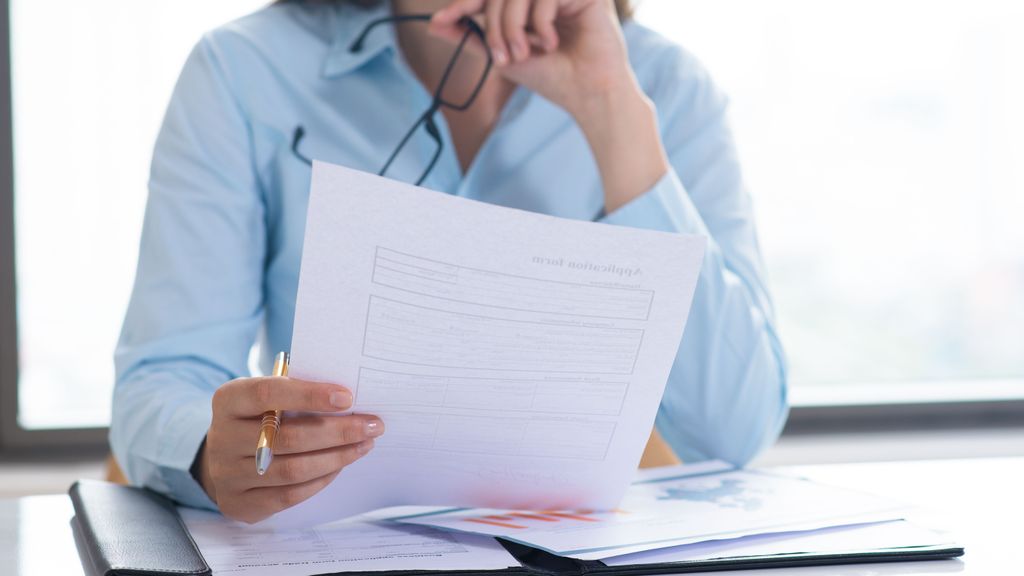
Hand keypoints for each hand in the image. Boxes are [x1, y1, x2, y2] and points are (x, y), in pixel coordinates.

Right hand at [195, 376, 383, 522]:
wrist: (221, 457)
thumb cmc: (258, 418)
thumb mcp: (266, 398)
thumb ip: (296, 393)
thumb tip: (347, 400)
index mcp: (228, 400)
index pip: (268, 393)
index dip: (310, 395)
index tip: (347, 397)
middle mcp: (222, 438)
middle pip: (288, 437)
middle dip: (338, 432)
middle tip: (372, 425)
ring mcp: (227, 475)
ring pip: (292, 470)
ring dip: (337, 457)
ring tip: (364, 445)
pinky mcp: (239, 503)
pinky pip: (289, 495)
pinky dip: (321, 479)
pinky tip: (341, 465)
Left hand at [432, 0, 669, 212]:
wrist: (587, 93)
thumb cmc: (552, 77)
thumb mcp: (503, 56)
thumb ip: (471, 37)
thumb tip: (433, 24)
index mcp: (528, 3)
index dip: (464, 4)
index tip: (441, 20)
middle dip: (494, 24)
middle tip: (503, 56)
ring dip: (513, 24)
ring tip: (524, 52)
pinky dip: (540, 22)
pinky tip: (551, 43)